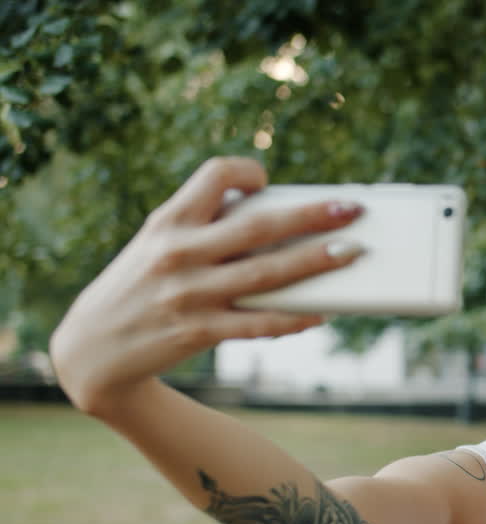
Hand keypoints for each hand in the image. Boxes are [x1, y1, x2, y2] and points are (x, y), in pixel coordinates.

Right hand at [50, 157, 364, 416]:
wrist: (92, 350)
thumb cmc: (140, 287)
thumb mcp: (156, 245)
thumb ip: (204, 228)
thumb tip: (274, 217)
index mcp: (168, 221)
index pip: (215, 175)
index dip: (248, 171)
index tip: (269, 179)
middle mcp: (179, 253)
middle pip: (259, 226)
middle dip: (312, 215)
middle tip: (352, 208)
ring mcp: (190, 294)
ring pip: (268, 274)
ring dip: (316, 262)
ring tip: (352, 253)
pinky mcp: (199, 331)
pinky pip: (259, 323)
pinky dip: (294, 318)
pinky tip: (321, 312)